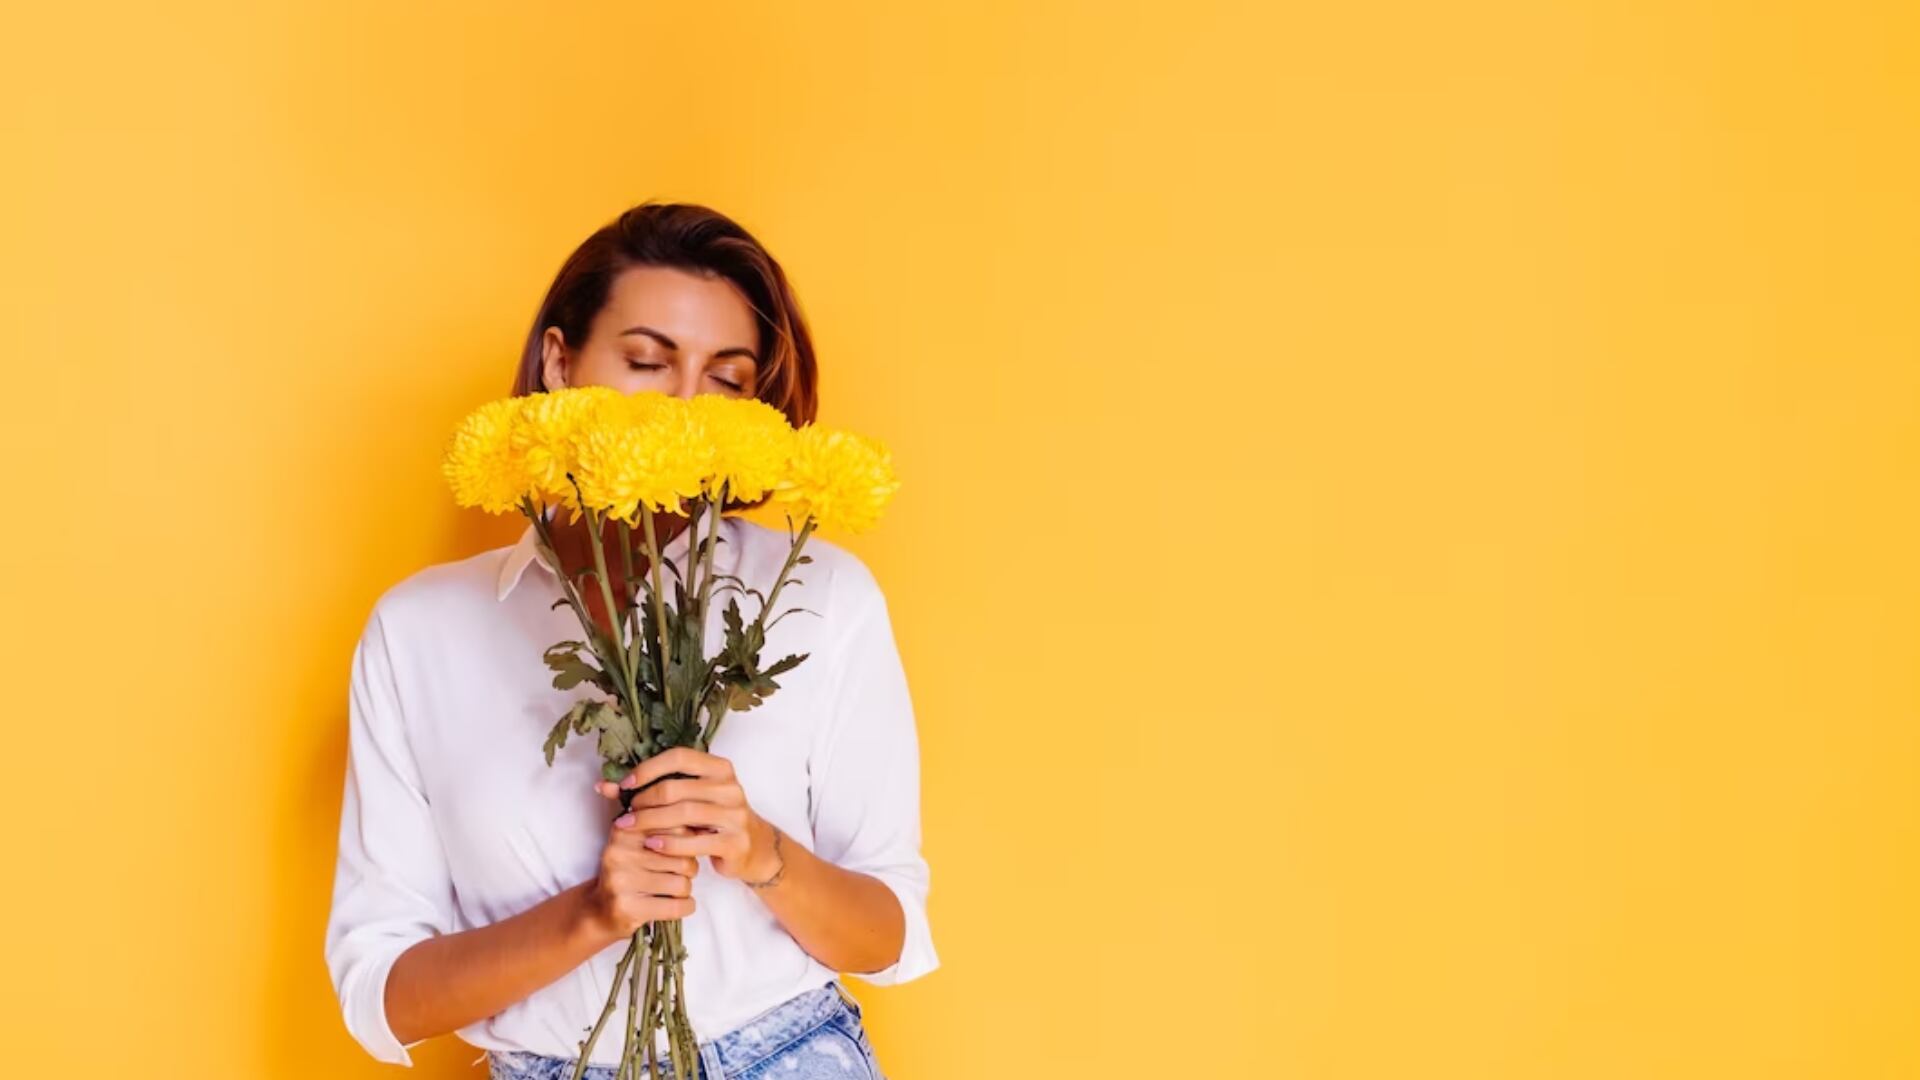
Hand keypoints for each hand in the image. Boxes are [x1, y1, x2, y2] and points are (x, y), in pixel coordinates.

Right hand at [583, 785, 698, 939]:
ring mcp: (621, 881)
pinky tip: (680, 903)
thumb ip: (658, 815)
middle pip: (682, 856)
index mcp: (623, 829)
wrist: (600, 910)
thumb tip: (687, 795)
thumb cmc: (630, 869)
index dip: (687, 839)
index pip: (676, 826)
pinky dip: (686, 906)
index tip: (682, 846)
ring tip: (673, 888)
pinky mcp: (628, 908)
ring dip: (685, 888)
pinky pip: (677, 906)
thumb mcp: (636, 838)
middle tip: (678, 872)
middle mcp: (619, 852)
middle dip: (688, 867)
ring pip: (682, 882)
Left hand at [595, 747, 781, 884]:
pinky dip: (669, 843)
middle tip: (624, 813)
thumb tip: (603, 785)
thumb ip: (654, 789)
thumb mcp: (691, 799)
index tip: (625, 784)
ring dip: (650, 821)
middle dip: (644, 800)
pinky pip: (695, 842)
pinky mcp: (734, 842)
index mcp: (720, 768)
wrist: (753, 848)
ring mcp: (735, 815)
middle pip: (677, 787)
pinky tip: (651, 845)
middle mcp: (730, 787)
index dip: (649, 768)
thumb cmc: (713, 818)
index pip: (679, 757)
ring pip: (684, 813)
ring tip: (629, 828)